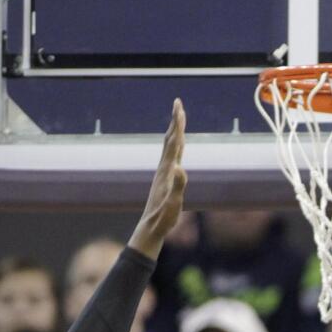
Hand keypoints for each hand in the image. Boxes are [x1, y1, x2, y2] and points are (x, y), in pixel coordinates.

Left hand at [134, 100, 188, 242]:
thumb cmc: (163, 218)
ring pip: (170, 147)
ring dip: (174, 131)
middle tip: (178, 103)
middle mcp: (164, 169)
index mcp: (167, 171)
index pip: (174, 143)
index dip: (178, 125)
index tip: (179, 107)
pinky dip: (175, 145)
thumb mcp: (173, 204)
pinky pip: (171, 156)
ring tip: (178, 119)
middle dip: (175, 121)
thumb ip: (177, 186)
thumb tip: (181, 168)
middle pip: (170, 140)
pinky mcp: (165, 179)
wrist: (150, 228)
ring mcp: (164, 174)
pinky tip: (177, 145)